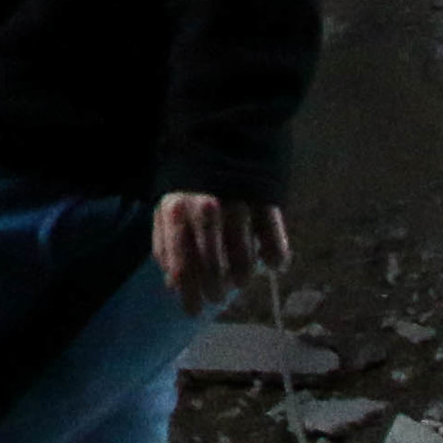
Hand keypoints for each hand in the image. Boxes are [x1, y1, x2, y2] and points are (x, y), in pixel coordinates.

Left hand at [154, 191, 288, 309]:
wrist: (221, 131)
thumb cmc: (190, 179)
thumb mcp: (168, 204)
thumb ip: (167, 242)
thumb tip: (172, 284)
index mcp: (176, 211)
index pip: (182, 265)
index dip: (189, 293)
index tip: (194, 310)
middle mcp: (205, 210)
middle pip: (213, 267)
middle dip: (215, 290)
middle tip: (217, 296)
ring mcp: (238, 205)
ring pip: (244, 259)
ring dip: (241, 276)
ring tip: (239, 280)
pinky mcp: (266, 200)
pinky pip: (274, 241)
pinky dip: (275, 257)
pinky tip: (273, 263)